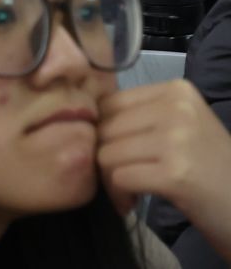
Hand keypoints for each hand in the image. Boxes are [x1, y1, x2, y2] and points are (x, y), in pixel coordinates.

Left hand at [98, 80, 230, 252]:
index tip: (118, 156)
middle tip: (122, 180)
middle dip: (104, 159)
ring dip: (110, 180)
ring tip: (130, 193)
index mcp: (177, 91)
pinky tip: (132, 204)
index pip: (109, 102)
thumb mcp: (181, 129)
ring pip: (106, 153)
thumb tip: (83, 117)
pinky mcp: (175, 173)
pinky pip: (119, 177)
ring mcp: (177, 139)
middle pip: (104, 127)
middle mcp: (177, 108)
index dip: (102, 132)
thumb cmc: (211, 171)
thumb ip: (142, 116)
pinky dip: (119, 195)